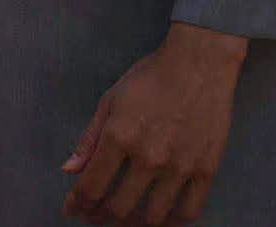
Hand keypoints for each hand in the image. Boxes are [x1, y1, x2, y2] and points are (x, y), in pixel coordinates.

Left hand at [62, 23, 244, 223]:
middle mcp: (148, 157)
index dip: (78, 204)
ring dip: (134, 224)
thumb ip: (89, 138)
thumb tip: (69, 170)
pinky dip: (172, 222)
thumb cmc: (150, 78)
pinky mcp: (206, 170)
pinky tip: (160, 219)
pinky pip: (189, 211)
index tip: (72, 210)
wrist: (198, 64)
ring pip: (153, 216)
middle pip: (119, 207)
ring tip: (125, 220)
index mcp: (118, 137)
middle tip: (95, 216)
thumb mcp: (110, 100)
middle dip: (101, 216)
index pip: (91, 185)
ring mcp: (179, 166)